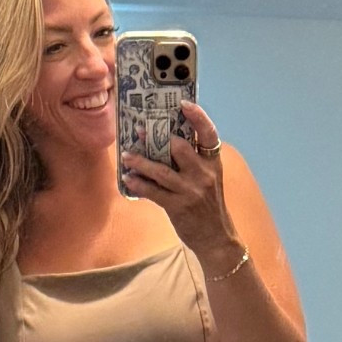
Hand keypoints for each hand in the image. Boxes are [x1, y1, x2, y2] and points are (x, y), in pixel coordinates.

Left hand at [120, 101, 235, 262]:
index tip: (183, 104)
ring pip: (161, 170)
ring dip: (140, 161)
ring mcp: (191, 191)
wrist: (216, 237)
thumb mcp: (208, 179)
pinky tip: (129, 179)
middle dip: (157, 138)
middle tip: (140, 131)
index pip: (208, 133)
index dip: (198, 116)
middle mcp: (203, 174)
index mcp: (212, 163)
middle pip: (179, 147)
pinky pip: (153, 192)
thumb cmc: (208, 205)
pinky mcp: (178, 206)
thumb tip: (166, 142)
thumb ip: (193, 161)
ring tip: (126, 155)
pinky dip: (139, 184)